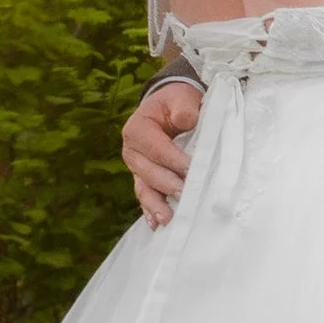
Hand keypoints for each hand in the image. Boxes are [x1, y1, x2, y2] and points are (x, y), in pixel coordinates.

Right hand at [122, 79, 201, 226]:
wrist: (171, 107)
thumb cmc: (177, 102)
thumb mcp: (181, 98)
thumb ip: (183, 107)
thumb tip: (185, 120)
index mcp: (137, 128)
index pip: (155, 147)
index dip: (173, 159)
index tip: (192, 169)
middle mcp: (132, 150)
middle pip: (148, 171)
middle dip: (167, 185)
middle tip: (186, 195)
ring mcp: (137, 167)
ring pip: (144, 188)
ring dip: (155, 205)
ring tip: (167, 219)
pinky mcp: (144, 178)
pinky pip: (146, 195)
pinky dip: (150, 210)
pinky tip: (156, 224)